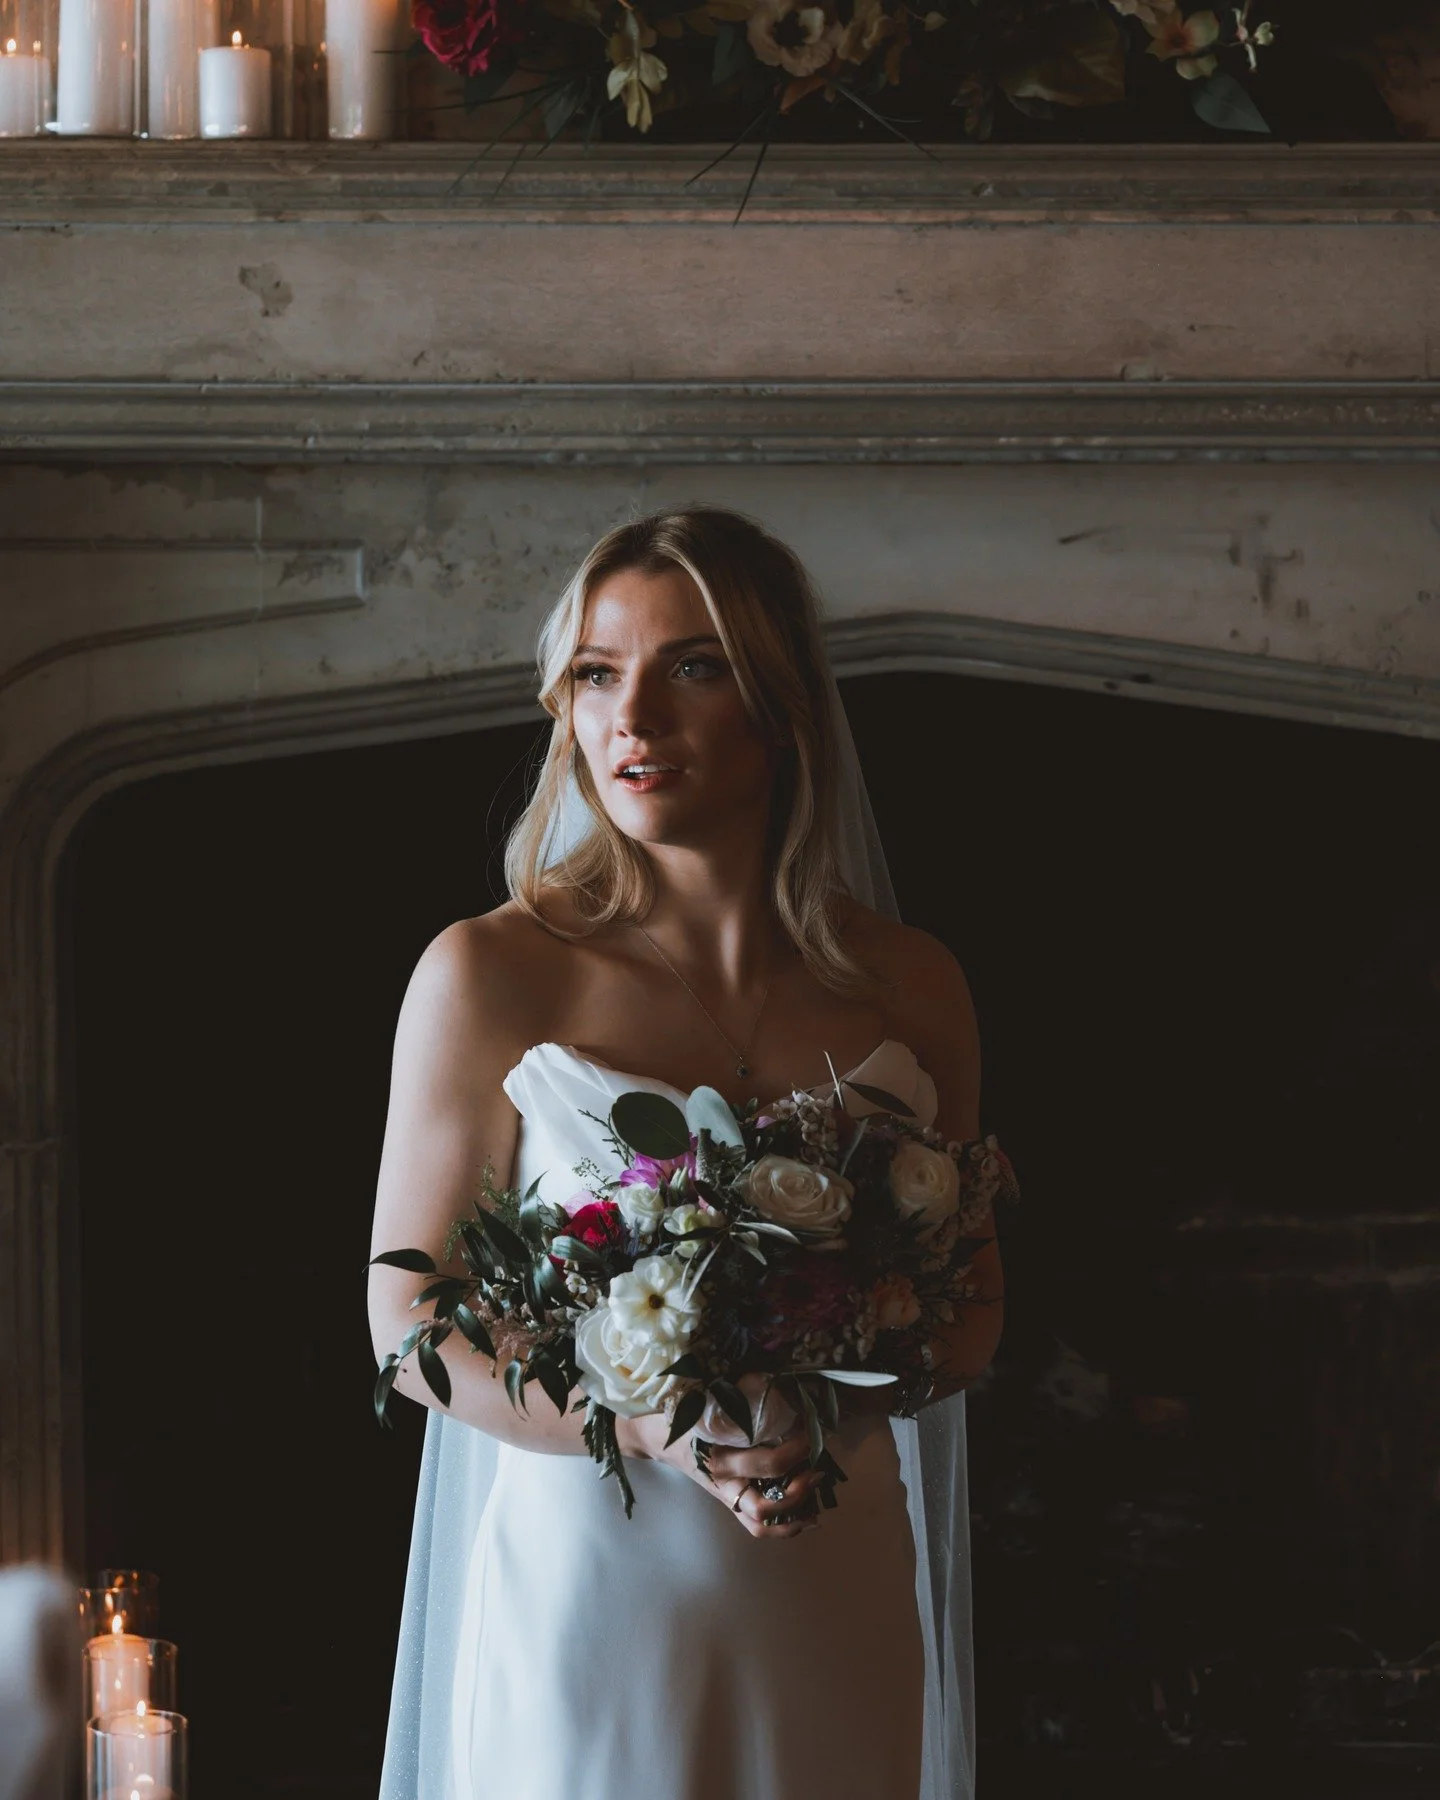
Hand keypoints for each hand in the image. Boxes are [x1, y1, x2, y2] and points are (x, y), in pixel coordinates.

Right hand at [618, 1408, 826, 1540]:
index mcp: (718, 1456)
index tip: (811, 1430)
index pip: (767, 1463)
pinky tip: (805, 1512)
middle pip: (767, 1503)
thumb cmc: (683, 1412)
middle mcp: (723, 1482)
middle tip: (819, 1466)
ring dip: (793, 1515)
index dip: (797, 1450)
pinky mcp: (729, 1502)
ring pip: (761, 1524)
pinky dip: (783, 1524)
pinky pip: (756, 1524)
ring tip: (815, 1495)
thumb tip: (781, 1384)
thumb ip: (740, 1396)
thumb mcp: (707, 1400)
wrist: (655, 1434)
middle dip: (801, 1487)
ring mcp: (726, 1496)